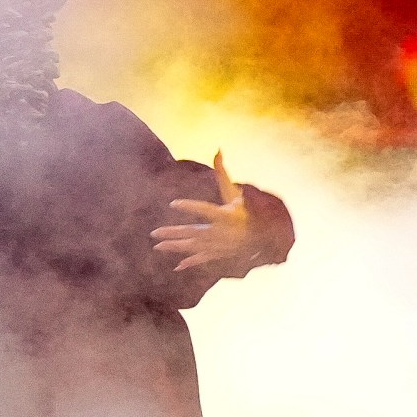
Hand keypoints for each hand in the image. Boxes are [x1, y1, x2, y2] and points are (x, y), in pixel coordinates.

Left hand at [152, 152, 254, 271]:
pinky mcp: (219, 253)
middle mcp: (221, 231)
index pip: (205, 209)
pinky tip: (177, 267)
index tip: (173, 203)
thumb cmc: (245, 210)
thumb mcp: (235, 191)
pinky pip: (203, 259)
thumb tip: (217, 150)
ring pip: (193, 247)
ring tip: (157, 246)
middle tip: (154, 233)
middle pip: (193, 232)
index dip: (190, 206)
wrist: (262, 235)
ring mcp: (219, 245)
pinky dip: (190, 263)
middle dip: (173, 233)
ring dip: (175, 247)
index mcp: (226, 215)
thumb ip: (223, 172)